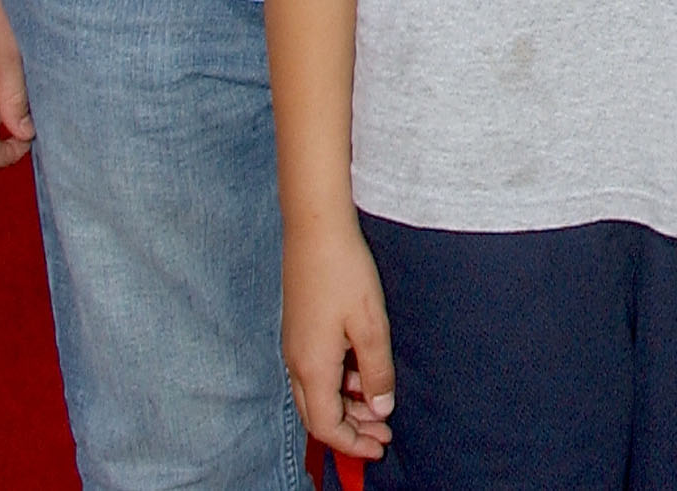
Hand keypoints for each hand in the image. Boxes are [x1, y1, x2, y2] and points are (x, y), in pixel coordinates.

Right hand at [284, 213, 395, 462]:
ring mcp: (294, 345)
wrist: (315, 228)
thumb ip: (376, 372)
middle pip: (318, 415)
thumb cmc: (344, 272)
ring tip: (378, 403)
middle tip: (382, 433)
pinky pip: (314, 371)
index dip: (353, 444)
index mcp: (312, 368)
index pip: (326, 427)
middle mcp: (296, 362)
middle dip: (350, 431)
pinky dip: (338, 383)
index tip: (380, 447)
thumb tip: (380, 409)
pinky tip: (361, 372)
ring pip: (316, 393)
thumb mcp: (371, 325)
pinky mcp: (299, 329)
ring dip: (345, 406)